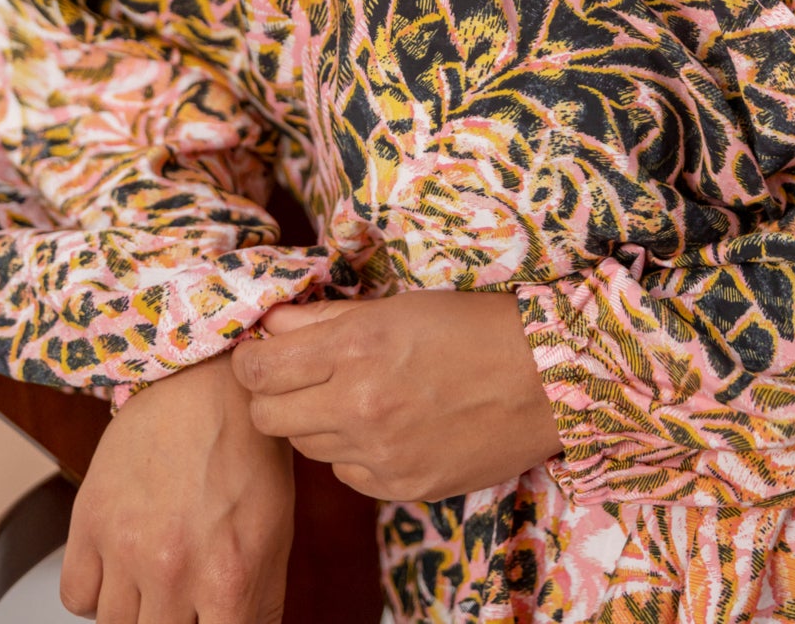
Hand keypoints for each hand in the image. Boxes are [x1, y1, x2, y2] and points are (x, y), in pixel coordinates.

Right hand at [60, 350, 294, 623]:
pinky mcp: (89, 519)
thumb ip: (260, 605)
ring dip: (134, 611)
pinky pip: (76, 597)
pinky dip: (96, 591)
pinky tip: (122, 564)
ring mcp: (126, 546)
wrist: (206, 378)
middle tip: (180, 600)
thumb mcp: (274, 533)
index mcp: (229, 577)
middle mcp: (173, 569)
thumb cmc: (246, 450)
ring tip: (156, 575)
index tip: (204, 621)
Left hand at [229, 289, 562, 501]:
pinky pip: (348, 474)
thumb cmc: (471, 325)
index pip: (259, 370)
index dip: (250, 361)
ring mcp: (380, 455)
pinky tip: (385, 425)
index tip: (260, 354)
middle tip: (295, 377)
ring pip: (306, 448)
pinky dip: (354, 452)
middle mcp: (358, 406)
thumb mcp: (395, 306)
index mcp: (354, 349)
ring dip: (315, 423)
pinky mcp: (402, 488)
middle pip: (268, 417)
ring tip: (351, 396)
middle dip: (271, 395)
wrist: (543, 378)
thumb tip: (271, 324)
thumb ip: (324, 319)